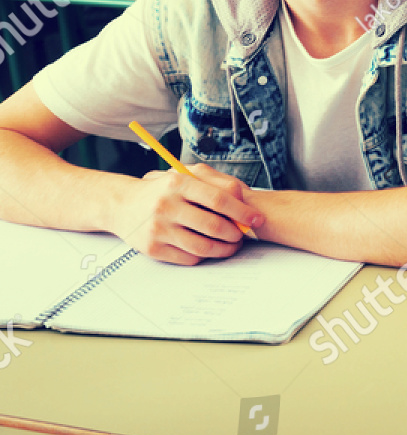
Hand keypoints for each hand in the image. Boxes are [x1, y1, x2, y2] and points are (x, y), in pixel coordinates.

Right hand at [112, 164, 262, 265]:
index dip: (242, 211)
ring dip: (224, 249)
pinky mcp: (153, 249)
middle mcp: (166, 206)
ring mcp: (158, 229)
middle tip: (243, 235)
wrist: (122, 204)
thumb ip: (218, 183)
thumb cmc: (163, 190)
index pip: (218, 199)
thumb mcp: (188, 176)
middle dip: (235, 233)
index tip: (256, 219)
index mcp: (178, 183)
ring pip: (202, 247)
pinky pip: (188, 258)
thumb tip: (246, 201)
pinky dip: (205, 256)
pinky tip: (210, 248)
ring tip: (232, 245)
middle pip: (213, 226)